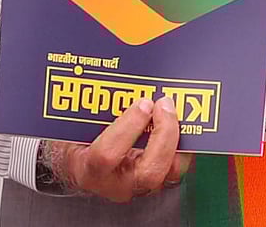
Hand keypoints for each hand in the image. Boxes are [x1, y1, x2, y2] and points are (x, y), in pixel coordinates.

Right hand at [46, 97, 190, 201]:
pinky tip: (185, 121)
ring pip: (171, 171)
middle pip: (148, 172)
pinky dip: (185, 142)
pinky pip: (179, 165)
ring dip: (180, 137)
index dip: (128, 127)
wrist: (85, 167)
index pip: (107, 156)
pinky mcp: (160, 182)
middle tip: (165, 104)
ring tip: (178, 110)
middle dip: (164, 135)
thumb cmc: (81, 143)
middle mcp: (118, 185)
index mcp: (91, 170)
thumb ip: (96, 108)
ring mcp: (141, 187)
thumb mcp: (79, 125)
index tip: (142, 103)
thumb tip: (122, 78)